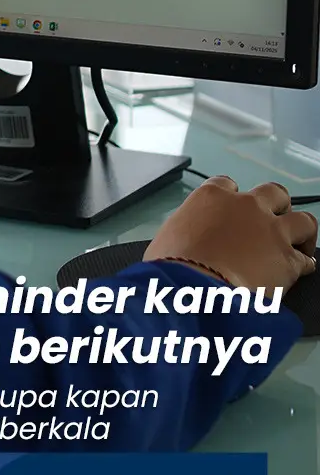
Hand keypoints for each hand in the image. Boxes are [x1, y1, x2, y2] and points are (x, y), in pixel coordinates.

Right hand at [144, 176, 317, 291]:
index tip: (232, 211)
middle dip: (276, 206)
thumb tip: (182, 243)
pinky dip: (303, 263)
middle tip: (271, 222)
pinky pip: (306, 258)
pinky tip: (299, 270)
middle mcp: (246, 206)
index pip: (227, 184)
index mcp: (212, 197)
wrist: (194, 290)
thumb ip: (184, 231)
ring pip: (302, 220)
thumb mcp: (167, 239)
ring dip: (300, 231)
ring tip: (297, 243)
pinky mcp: (288, 259)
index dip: (232, 197)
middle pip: (274, 193)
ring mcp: (271, 230)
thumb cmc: (173, 266)